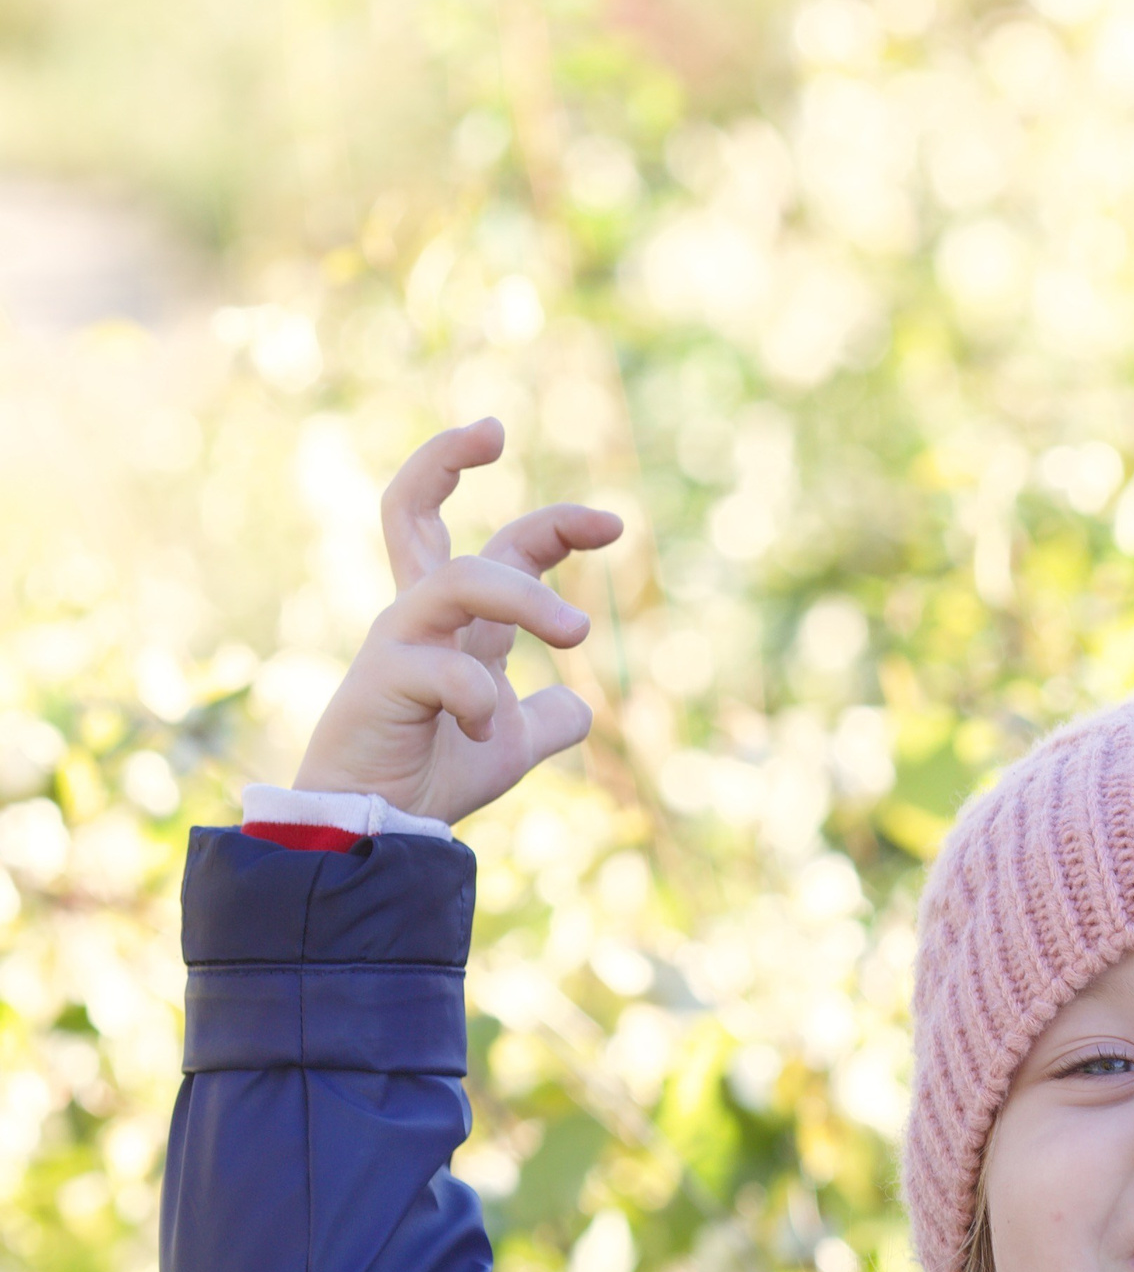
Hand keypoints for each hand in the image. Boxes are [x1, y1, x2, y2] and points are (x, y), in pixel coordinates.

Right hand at [293, 418, 625, 824]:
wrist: (382, 827)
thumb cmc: (432, 777)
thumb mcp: (511, 745)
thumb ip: (545, 718)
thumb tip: (579, 704)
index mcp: (452, 623)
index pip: (500, 549)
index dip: (553, 528)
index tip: (613, 525)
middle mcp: (418, 614)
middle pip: (412, 510)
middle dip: (445, 459)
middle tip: (511, 445)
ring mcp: (396, 640)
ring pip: (461, 578)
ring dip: (527, 598)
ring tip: (577, 635)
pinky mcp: (382, 678)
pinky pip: (447, 671)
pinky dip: (479, 700)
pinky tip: (482, 729)